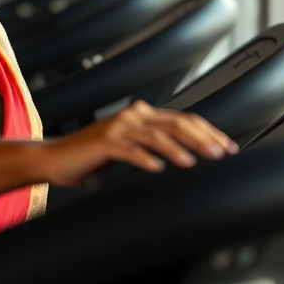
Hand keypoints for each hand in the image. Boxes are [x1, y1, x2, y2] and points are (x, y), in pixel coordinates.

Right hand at [42, 100, 238, 185]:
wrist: (56, 158)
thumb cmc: (93, 156)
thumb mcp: (129, 147)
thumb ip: (152, 145)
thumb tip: (188, 155)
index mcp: (141, 116)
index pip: (183, 119)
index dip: (208, 132)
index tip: (227, 146)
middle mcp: (132, 117)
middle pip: (175, 124)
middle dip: (202, 139)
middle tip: (221, 153)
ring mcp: (117, 129)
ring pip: (156, 135)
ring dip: (177, 149)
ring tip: (193, 161)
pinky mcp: (103, 144)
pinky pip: (129, 150)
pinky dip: (144, 159)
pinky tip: (157, 168)